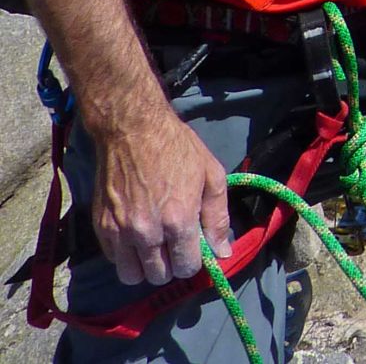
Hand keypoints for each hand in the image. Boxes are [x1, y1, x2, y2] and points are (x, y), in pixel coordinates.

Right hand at [90, 109, 231, 285]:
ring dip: (145, 266)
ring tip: (153, 245)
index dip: (192, 261)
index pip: (186, 267)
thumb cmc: (178, 149)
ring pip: (131, 275)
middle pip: (159, 275)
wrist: (133, 130)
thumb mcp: (211, 175)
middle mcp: (147, 233)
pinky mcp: (100, 228)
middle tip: (173, 244)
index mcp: (178, 221)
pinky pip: (113, 260)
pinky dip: (125, 255)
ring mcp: (120, 232)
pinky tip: (135, 235)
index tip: (192, 248)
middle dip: (170, 264)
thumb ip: (218, 218)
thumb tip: (223, 253)